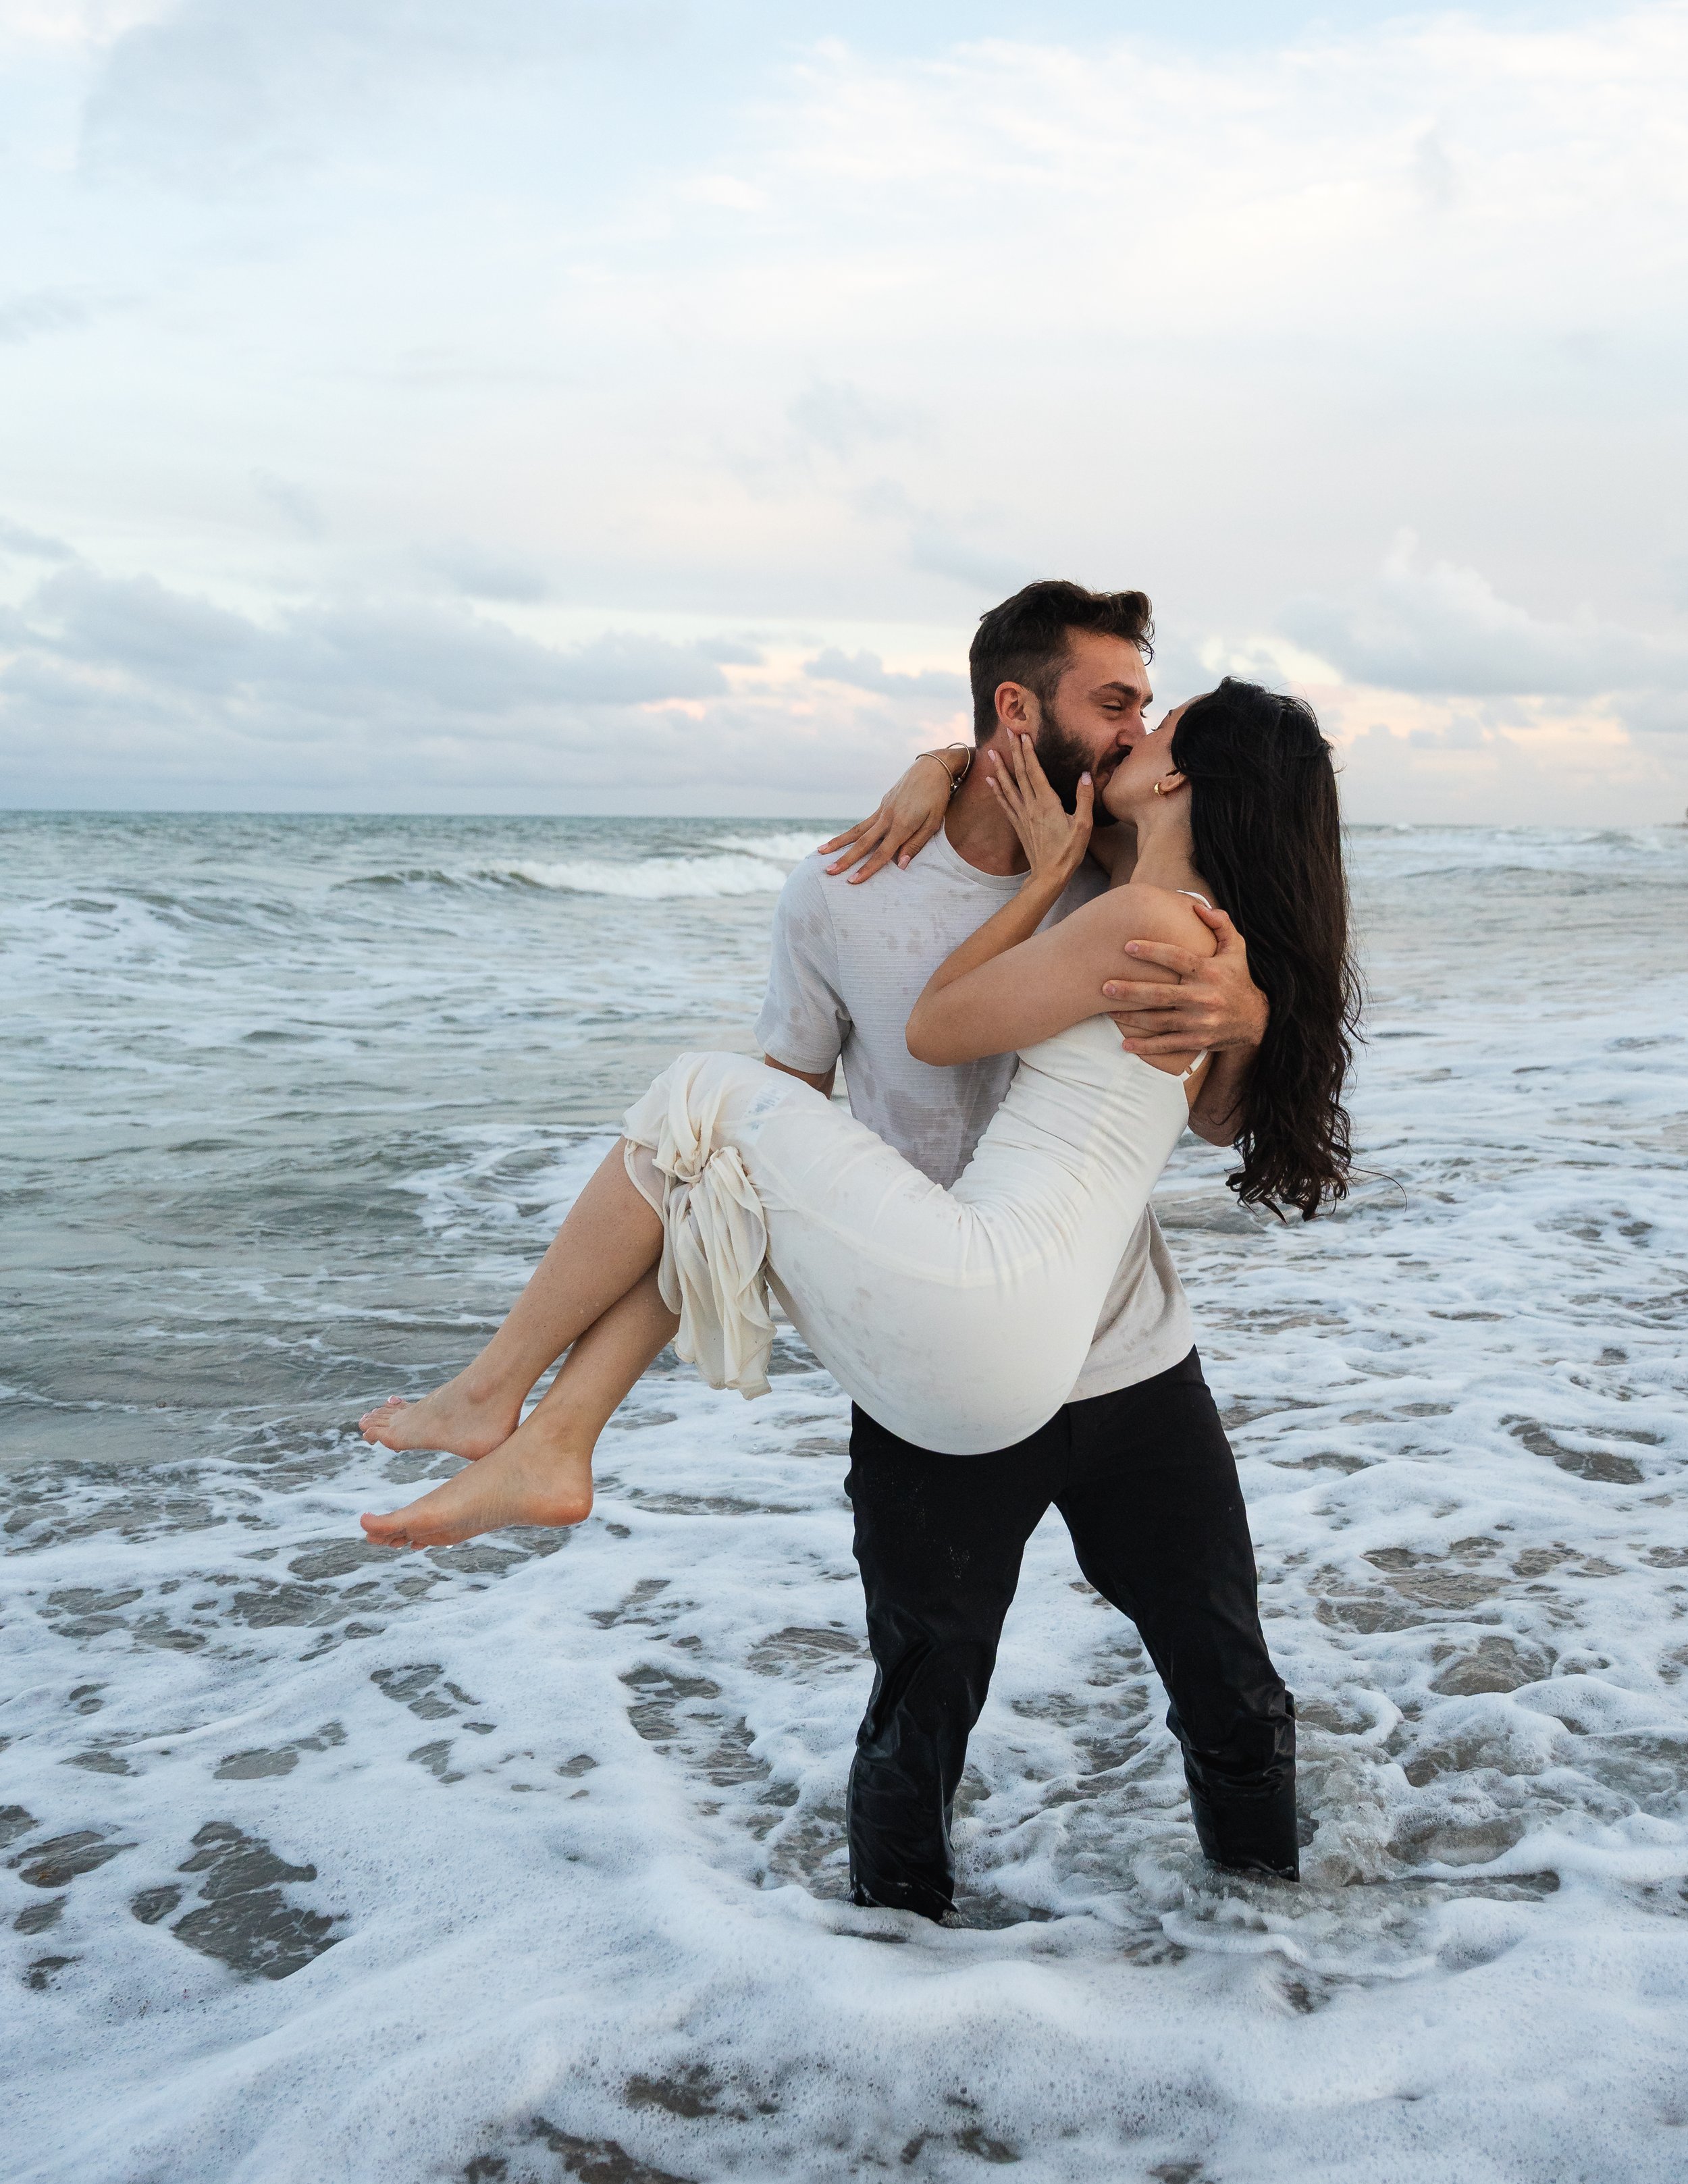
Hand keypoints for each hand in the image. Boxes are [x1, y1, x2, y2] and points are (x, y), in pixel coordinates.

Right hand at [819, 758, 952, 882]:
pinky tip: (843, 841)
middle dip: (845, 859)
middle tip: (828, 871)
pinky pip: (864, 822)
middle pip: (863, 843)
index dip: (867, 869)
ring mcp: (883, 809)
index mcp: (902, 824)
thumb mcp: (933, 823)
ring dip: (838, 842)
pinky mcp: (883, 804)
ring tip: (821, 852)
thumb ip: (916, 844)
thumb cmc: (937, 797)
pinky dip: (851, 833)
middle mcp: (888, 817)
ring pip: (857, 830)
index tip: (852, 881)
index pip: (882, 853)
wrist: (933, 767)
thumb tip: (901, 866)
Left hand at [988, 731, 1091, 887]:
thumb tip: (1084, 776)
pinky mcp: (1018, 824)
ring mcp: (1022, 815)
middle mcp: (1030, 805)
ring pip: (1008, 786)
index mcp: (1047, 802)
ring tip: (992, 752)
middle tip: (1008, 732)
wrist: (1049, 874)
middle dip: (1014, 751)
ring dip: (1000, 767)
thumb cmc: (1068, 851)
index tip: (1024, 735)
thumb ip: (1084, 799)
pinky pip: (1005, 802)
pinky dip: (997, 789)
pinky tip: (990, 780)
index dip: (1028, 752)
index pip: (1035, 771)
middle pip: (1020, 773)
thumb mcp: (1083, 825)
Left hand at [1101, 901, 1268, 1054]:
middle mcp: (1203, 997)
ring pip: (1159, 1020)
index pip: (1177, 959)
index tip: (1127, 946)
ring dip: (1132, 1017)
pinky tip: (1126, 1044)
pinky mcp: (1197, 1040)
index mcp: (1209, 971)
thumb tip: (1199, 907)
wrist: (1257, 1019)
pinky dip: (1146, 1047)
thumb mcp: (1236, 948)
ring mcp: (1200, 1021)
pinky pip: (1168, 1044)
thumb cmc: (1238, 978)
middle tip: (1105, 986)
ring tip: (1108, 1009)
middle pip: (1161, 994)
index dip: (1152, 952)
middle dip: (1131, 990)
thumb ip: (1221, 924)